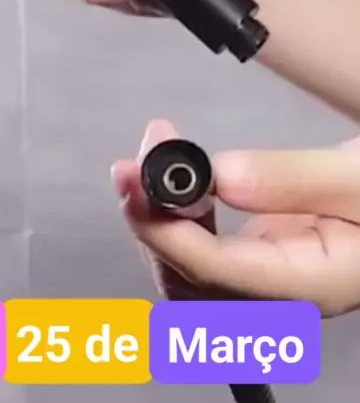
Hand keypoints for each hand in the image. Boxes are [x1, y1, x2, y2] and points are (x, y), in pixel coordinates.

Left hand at [112, 120, 359, 317]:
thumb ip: (293, 179)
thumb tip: (221, 174)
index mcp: (312, 284)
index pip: (219, 272)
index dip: (167, 230)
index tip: (138, 184)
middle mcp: (281, 294)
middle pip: (189, 282)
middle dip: (151, 221)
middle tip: (132, 161)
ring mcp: (267, 279)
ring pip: (187, 271)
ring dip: (157, 215)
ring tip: (151, 150)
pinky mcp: (261, 256)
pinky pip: (202, 250)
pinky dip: (177, 212)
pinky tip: (170, 175)